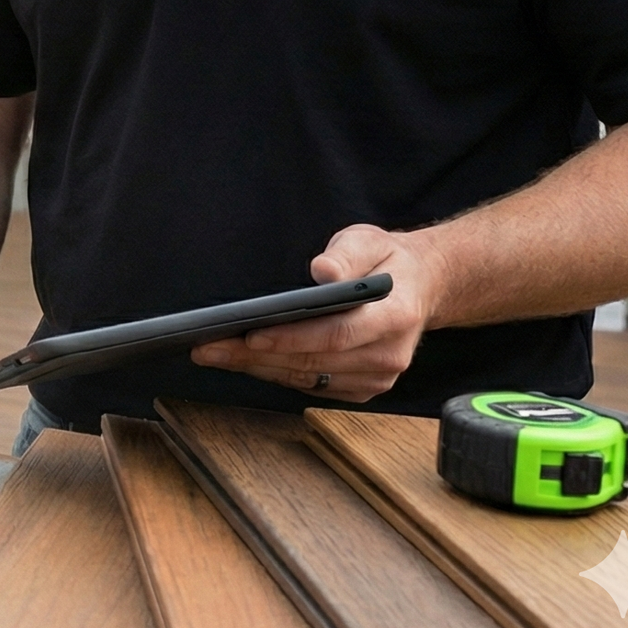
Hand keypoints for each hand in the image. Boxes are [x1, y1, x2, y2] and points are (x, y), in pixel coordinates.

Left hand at [190, 225, 439, 401]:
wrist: (420, 288)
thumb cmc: (387, 261)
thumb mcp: (369, 240)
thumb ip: (346, 254)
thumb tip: (322, 271)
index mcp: (395, 316)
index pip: (336, 334)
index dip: (290, 338)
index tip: (248, 336)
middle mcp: (389, 354)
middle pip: (313, 362)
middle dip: (255, 357)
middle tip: (207, 348)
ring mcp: (378, 376)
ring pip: (307, 378)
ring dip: (258, 369)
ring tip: (215, 355)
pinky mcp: (364, 387)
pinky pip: (312, 386)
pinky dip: (277, 374)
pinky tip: (246, 362)